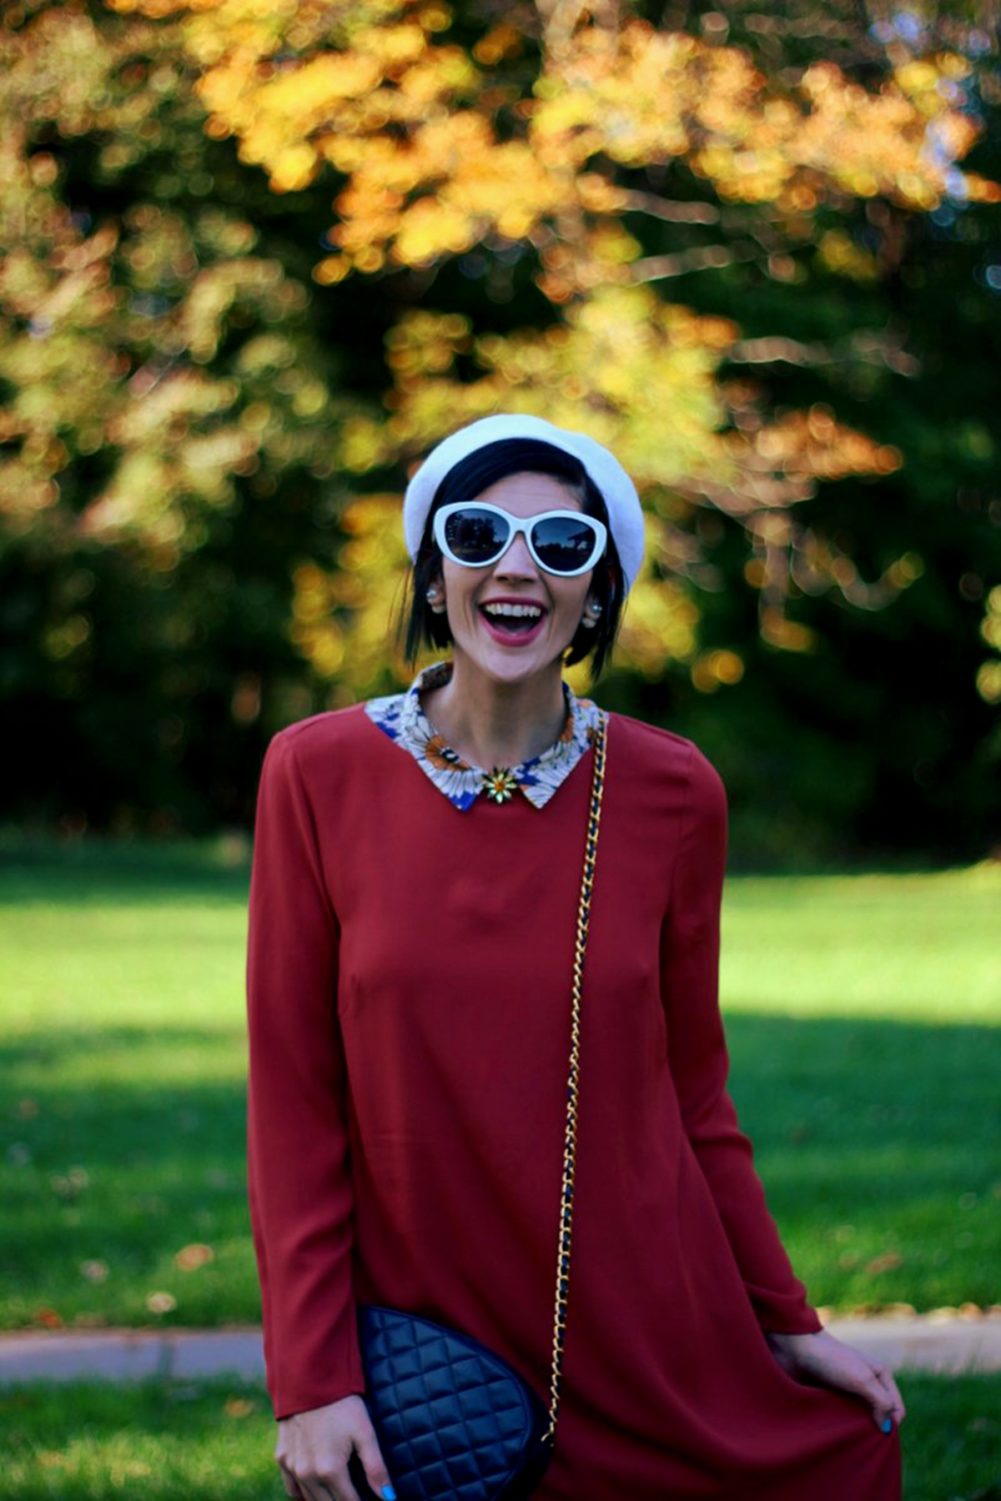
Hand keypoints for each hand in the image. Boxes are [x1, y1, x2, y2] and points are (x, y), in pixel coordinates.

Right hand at [275, 1394, 395, 1500]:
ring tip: (340, 1495)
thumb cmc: (342, 1404)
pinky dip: (303, 1496)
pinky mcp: (282, 1457)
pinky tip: (315, 1493)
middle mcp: (308, 1475)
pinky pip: (292, 1489)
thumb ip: (376, 1468)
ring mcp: (293, 1467)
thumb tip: (390, 1498)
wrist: (309, 1379)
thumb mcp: (364, 1432)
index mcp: (330, 1471)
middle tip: (356, 1496)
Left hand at [764, 1329, 905, 1432]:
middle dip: (875, 1427)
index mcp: (881, 1375)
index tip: (877, 1432)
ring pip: (863, 1418)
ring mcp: (851, 1389)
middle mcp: (868, 1382)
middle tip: (862, 1436)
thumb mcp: (863, 1379)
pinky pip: (845, 1417)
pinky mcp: (834, 1395)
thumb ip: (882, 1402)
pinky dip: (844, 1424)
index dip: (892, 1423)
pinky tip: (837, 1429)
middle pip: (881, 1414)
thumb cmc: (831, 1360)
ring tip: (848, 1433)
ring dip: (858, 1428)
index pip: (897, 1409)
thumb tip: (887, 1427)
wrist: (796, 1348)